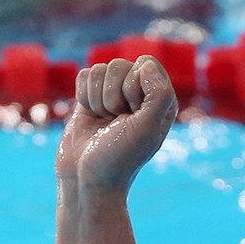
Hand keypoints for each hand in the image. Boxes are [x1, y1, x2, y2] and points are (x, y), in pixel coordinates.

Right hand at [56, 56, 178, 193]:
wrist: (86, 179)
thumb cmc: (120, 158)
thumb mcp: (147, 129)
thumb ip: (158, 94)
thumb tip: (146, 64)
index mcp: (161, 100)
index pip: (146, 65)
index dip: (134, 87)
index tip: (132, 115)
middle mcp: (140, 94)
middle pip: (120, 65)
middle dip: (113, 96)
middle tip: (116, 123)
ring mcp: (115, 94)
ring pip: (100, 68)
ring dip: (98, 100)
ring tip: (104, 123)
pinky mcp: (92, 96)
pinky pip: (85, 75)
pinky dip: (84, 98)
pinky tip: (91, 118)